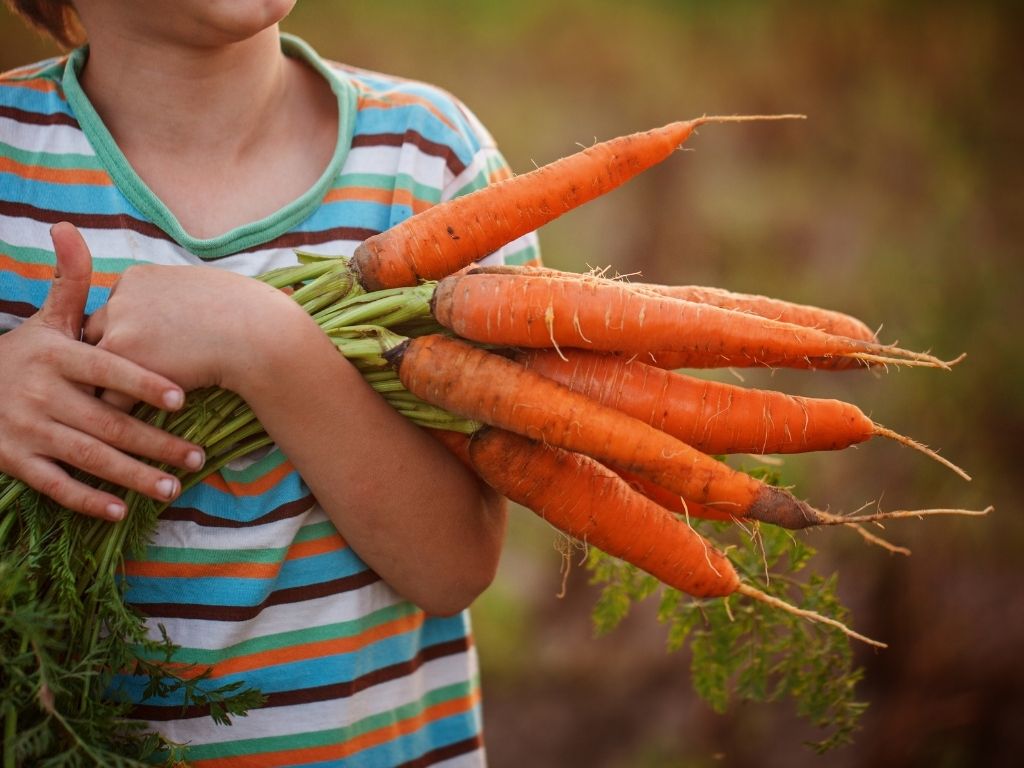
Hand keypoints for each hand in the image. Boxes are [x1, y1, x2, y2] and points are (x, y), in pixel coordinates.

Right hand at [0, 223, 205, 520]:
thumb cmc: (19, 354)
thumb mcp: (43, 321)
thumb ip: (67, 283)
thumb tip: (70, 228)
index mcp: (54, 355)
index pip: (107, 369)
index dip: (143, 383)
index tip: (182, 398)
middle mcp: (39, 393)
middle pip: (107, 421)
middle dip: (155, 442)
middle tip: (197, 457)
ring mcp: (25, 429)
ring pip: (88, 457)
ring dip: (133, 475)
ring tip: (174, 485)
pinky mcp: (13, 459)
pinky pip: (55, 483)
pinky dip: (86, 499)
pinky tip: (120, 510)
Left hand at [83, 252, 304, 394]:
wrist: (258, 335)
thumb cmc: (242, 311)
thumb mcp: (197, 286)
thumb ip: (169, 297)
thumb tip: (170, 315)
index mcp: (135, 278)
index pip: (114, 310)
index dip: (127, 333)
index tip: (141, 352)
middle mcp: (119, 300)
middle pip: (96, 335)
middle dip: (110, 359)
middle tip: (110, 383)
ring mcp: (119, 331)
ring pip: (98, 369)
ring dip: (107, 388)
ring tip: (111, 412)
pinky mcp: (126, 366)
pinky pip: (111, 396)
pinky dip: (122, 412)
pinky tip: (135, 426)